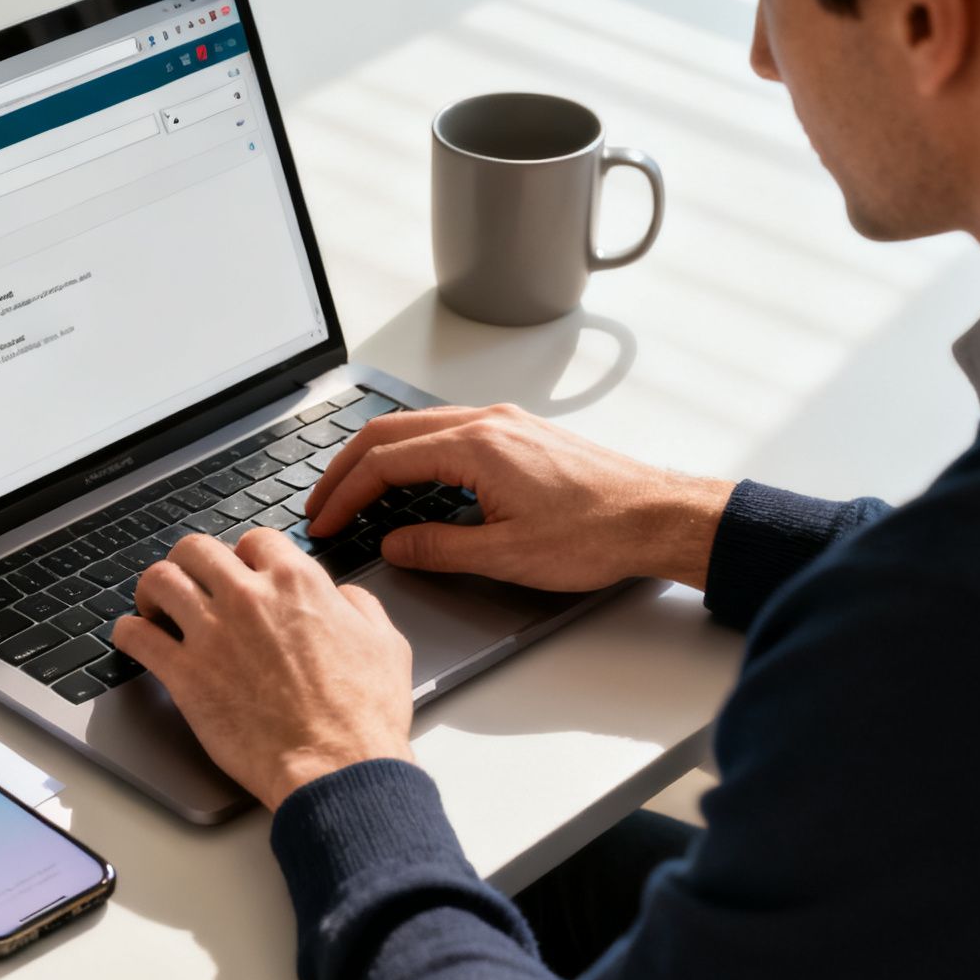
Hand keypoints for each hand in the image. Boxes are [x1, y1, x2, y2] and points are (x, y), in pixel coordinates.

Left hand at [113, 530, 413, 809]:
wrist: (338, 766)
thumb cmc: (363, 715)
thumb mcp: (385, 643)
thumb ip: (358, 607)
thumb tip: (342, 597)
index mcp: (297, 583)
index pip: (255, 541)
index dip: (245, 556)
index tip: (240, 572)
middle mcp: (249, 598)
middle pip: (196, 549)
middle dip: (190, 562)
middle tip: (191, 583)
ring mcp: (212, 633)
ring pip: (160, 580)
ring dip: (153, 590)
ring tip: (155, 606)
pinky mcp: (185, 675)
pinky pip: (136, 636)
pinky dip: (128, 632)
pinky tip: (133, 639)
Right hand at [304, 404, 735, 591]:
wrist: (658, 517)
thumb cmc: (598, 533)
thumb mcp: (506, 556)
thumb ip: (438, 548)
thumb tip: (394, 544)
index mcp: (476, 447)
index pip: (384, 463)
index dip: (344, 495)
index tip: (325, 523)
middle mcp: (486, 423)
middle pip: (389, 433)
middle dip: (345, 469)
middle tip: (321, 505)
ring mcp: (504, 424)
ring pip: (417, 428)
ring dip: (377, 458)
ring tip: (354, 494)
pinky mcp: (519, 435)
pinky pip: (445, 433)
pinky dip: (411, 454)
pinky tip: (408, 482)